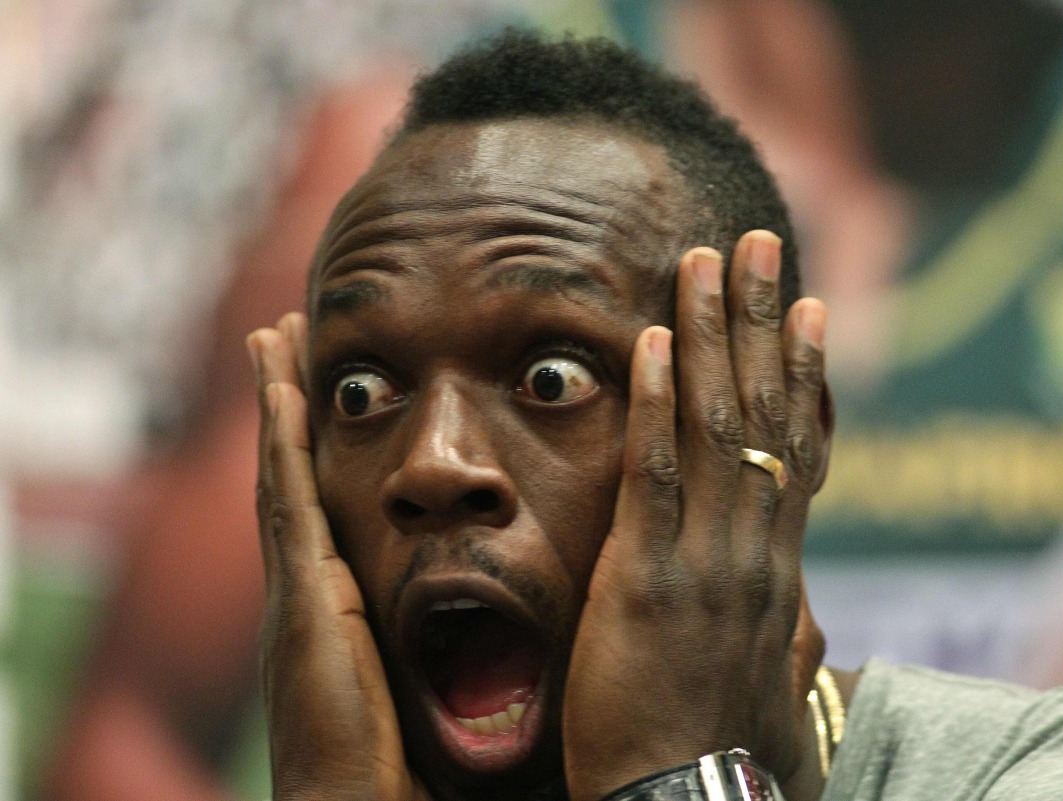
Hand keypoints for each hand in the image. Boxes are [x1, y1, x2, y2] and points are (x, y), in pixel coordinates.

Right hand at [249, 313, 426, 800]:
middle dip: (284, 406)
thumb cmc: (392, 764)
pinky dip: (281, 447)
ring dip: (277, 404)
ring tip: (274, 339)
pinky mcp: (303, 602)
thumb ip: (431, 647)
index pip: (320, 508)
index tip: (317, 390)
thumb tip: (485, 628)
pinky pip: (289, 506)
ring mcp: (295, 593)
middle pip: (291, 476)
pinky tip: (283, 393)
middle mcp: (305, 590)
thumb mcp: (413, 685)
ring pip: (282, 475)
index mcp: (333, 608)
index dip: (311, 449)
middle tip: (281, 338)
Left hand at [562, 231, 830, 800]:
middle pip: (764, 415)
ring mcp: (707, 559)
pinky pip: (654, 476)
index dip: (806, 376)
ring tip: (706, 261)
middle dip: (764, 323)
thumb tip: (805, 626)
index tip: (809, 310)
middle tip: (759, 244)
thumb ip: (781, 635)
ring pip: (716, 427)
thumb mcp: (762, 680)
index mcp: (775, 568)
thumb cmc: (714, 747)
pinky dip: (656, 405)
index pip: (799, 452)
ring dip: (712, 338)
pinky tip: (650, 343)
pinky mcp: (648, 580)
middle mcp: (755, 549)